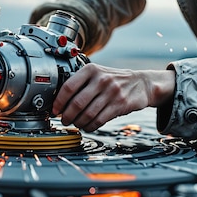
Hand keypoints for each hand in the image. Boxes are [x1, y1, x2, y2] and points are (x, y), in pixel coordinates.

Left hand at [52, 63, 174, 131]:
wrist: (141, 83)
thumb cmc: (113, 79)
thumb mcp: (96, 74)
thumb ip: (80, 83)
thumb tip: (58, 101)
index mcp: (91, 70)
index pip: (69, 87)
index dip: (59, 102)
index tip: (55, 110)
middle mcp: (101, 79)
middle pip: (77, 103)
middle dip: (67, 116)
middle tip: (64, 120)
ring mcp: (112, 92)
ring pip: (88, 114)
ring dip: (78, 123)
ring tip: (75, 124)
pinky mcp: (120, 104)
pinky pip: (99, 120)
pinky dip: (90, 126)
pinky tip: (87, 126)